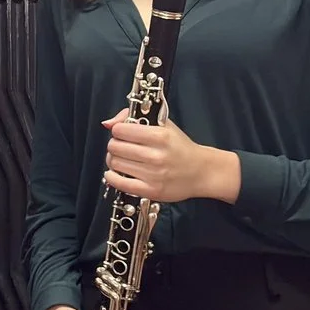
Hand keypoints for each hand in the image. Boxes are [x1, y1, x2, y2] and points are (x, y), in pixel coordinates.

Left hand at [101, 107, 238, 204]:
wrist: (201, 171)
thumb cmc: (180, 147)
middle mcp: (156, 156)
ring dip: (114, 160)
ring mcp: (154, 175)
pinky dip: (112, 177)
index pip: (120, 130)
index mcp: (160, 136)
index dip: (118, 130)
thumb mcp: (163, 125)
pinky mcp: (151, 191)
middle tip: (121, 147)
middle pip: (115, 147)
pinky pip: (120, 183)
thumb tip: (108, 123)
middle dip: (114, 145)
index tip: (123, 133)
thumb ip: (134, 118)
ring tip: (123, 159)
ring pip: (115, 164)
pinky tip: (115, 173)